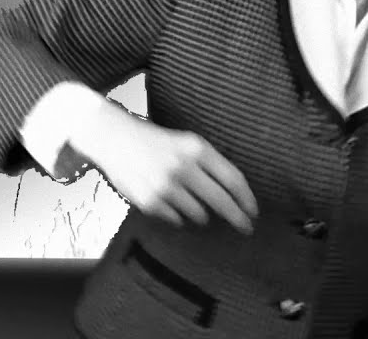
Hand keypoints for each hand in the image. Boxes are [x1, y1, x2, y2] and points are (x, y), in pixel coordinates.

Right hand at [69, 101, 258, 233]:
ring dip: (201, 213)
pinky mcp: (150, 202)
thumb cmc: (156, 141)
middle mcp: (184, 168)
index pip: (233, 179)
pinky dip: (178, 215)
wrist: (115, 139)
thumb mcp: (187, 142)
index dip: (247, 199)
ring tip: (188, 199)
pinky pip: (176, 219)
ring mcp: (166, 187)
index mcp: (197, 149)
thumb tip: (236, 195)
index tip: (253, 212)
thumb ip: (209, 164)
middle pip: (221, 201)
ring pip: (199, 214)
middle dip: (237, 217)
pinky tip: (169, 201)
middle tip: (246, 227)